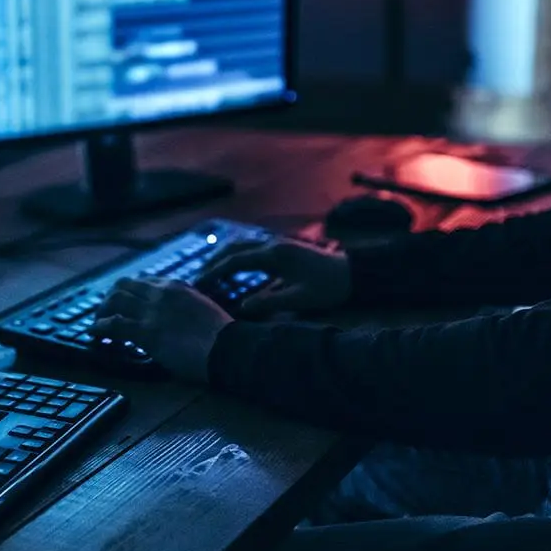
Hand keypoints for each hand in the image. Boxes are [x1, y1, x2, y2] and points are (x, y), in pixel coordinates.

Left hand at [93, 277, 232, 383]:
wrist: (227, 347)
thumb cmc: (221, 334)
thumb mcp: (202, 308)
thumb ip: (184, 306)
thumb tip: (174, 316)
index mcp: (176, 286)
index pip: (143, 281)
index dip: (129, 291)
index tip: (124, 301)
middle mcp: (160, 293)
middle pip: (123, 286)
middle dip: (110, 297)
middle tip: (105, 311)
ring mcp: (152, 311)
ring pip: (114, 301)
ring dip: (102, 312)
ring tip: (97, 323)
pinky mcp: (146, 331)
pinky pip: (114, 324)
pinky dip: (100, 328)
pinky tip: (94, 333)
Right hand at [202, 238, 351, 315]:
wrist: (352, 273)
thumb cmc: (328, 287)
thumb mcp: (300, 299)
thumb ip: (270, 302)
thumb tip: (241, 306)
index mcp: (274, 254)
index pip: (235, 260)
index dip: (215, 271)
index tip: (198, 283)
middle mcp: (273, 244)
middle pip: (235, 247)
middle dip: (214, 261)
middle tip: (198, 277)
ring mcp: (278, 244)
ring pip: (243, 244)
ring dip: (225, 256)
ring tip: (210, 271)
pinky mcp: (283, 248)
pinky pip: (253, 248)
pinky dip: (238, 256)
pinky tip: (234, 268)